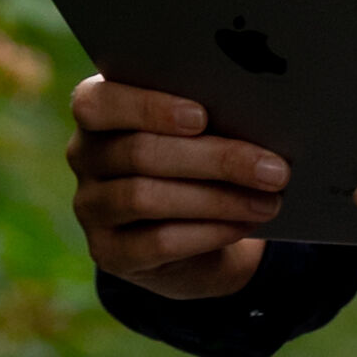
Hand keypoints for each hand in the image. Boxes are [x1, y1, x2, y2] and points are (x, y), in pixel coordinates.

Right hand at [64, 77, 286, 301]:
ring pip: (146, 197)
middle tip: (273, 169)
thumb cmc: (200, 161)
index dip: (147, 107)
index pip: (99, 103)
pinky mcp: (108, 253)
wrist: (193, 235)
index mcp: (97, 109)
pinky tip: (243, 224)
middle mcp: (83, 155)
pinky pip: (156, 242)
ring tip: (268, 200)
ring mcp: (90, 207)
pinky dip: (207, 232)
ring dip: (217, 199)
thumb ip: (209, 116)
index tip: (201, 116)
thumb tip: (259, 116)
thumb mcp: (200, 132)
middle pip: (140, 152)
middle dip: (215, 159)